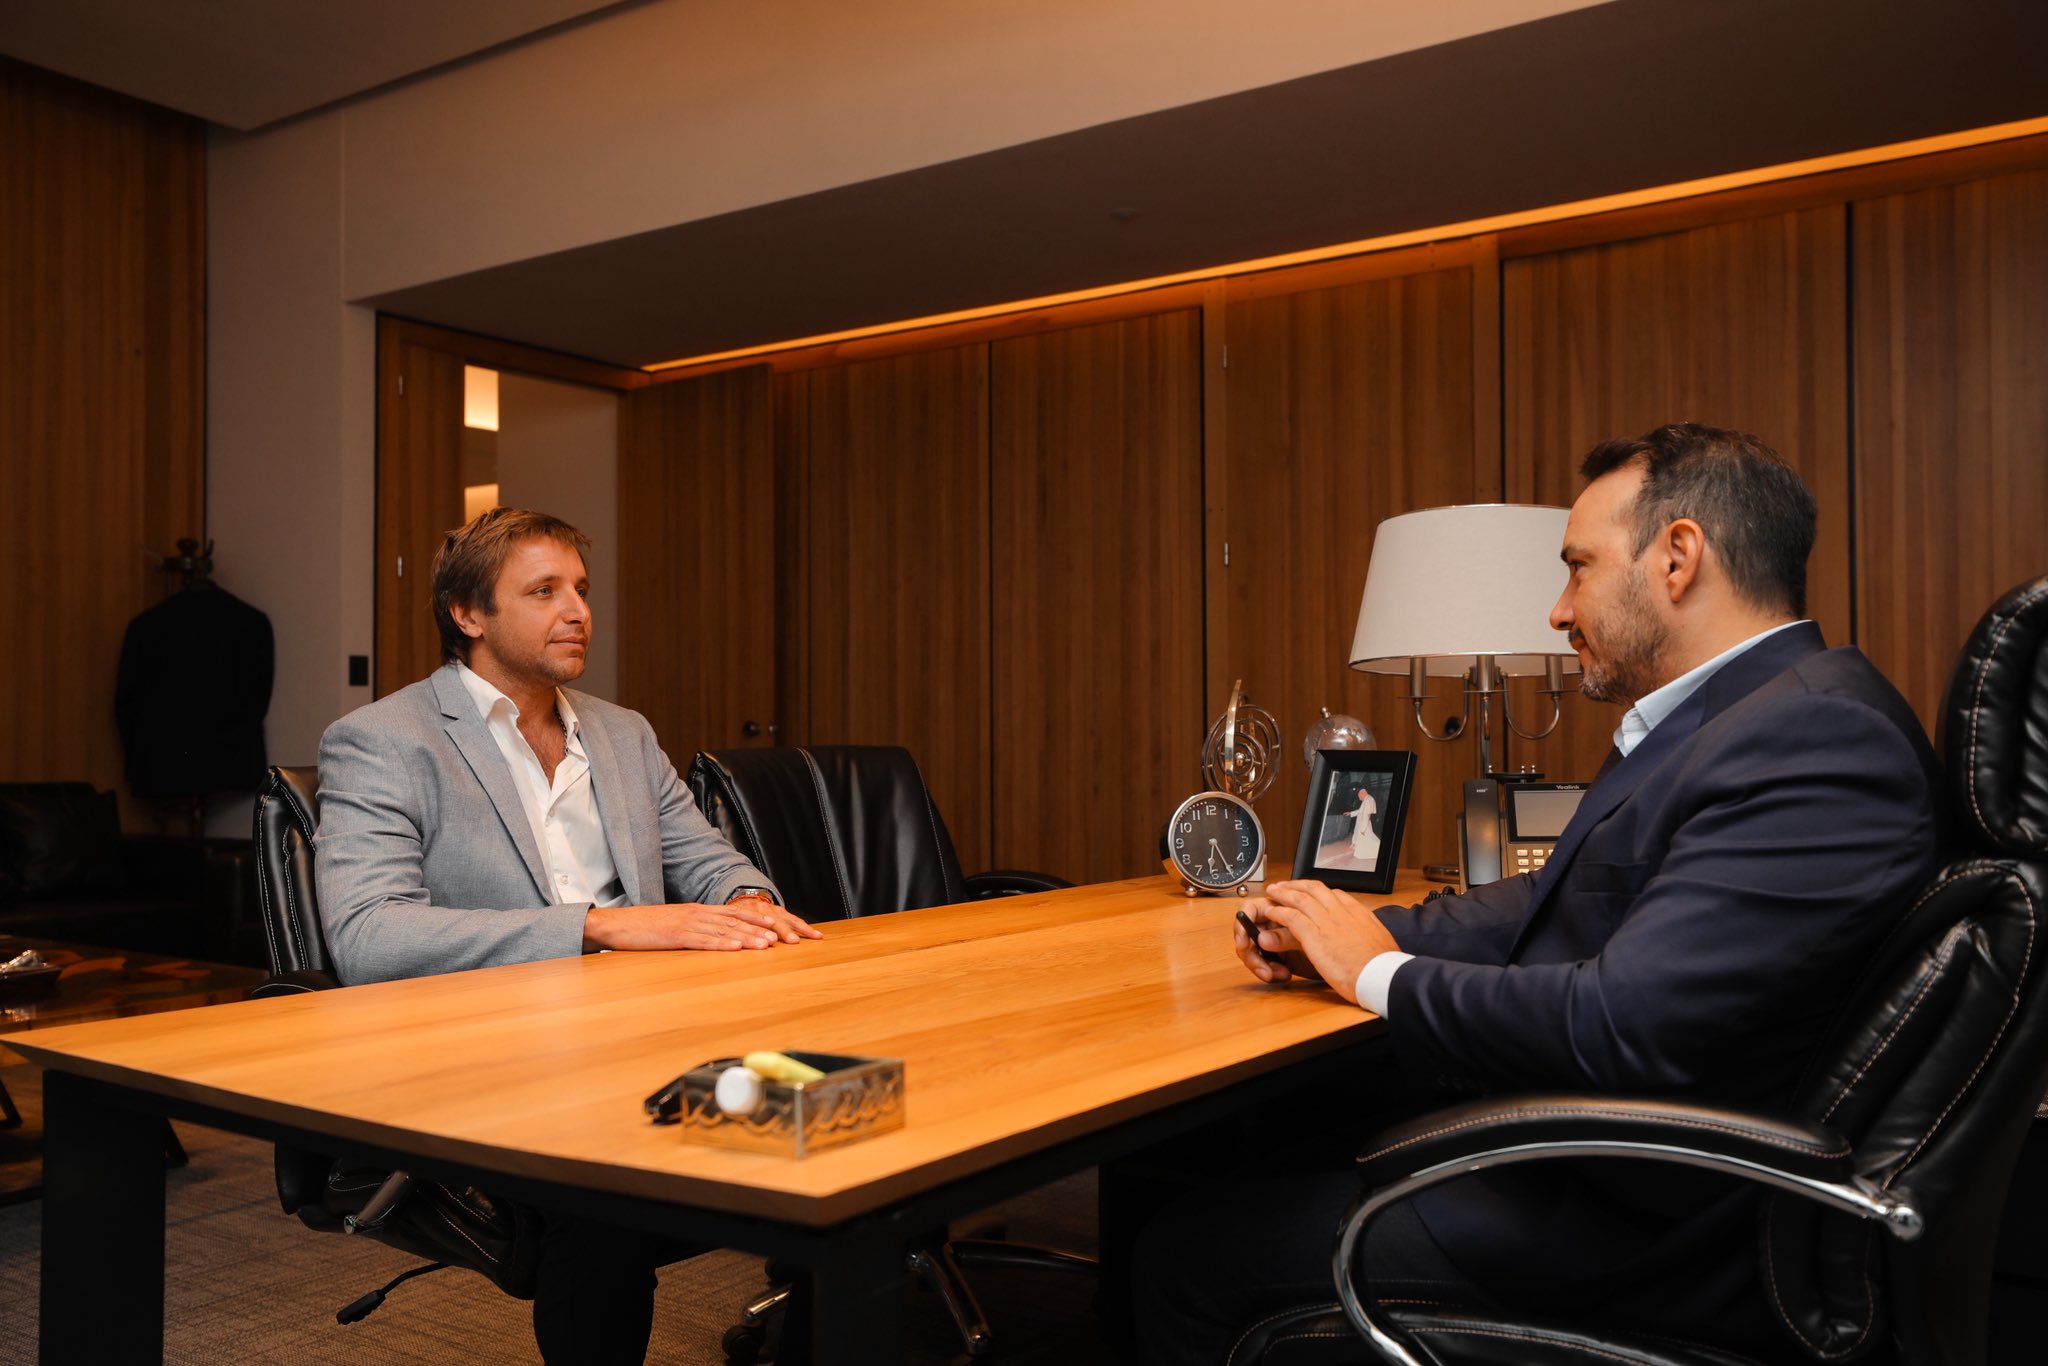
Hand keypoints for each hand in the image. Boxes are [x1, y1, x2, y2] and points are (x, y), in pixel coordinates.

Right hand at [582, 901, 818, 952]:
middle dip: (760, 928)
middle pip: (735, 920)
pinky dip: (722, 944)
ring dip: (747, 937)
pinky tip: (736, 948)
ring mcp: (687, 924)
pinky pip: (703, 941)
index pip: (733, 912)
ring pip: (724, 930)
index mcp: (697, 911)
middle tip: (782, 936)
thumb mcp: (675, 925)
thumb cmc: (646, 928)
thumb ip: (695, 929)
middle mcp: (697, 914)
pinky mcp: (676, 936)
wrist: (617, 924)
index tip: (776, 923)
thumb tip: (713, 937)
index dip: (756, 918)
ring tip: (767, 944)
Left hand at [1242, 879, 1400, 1004]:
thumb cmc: (1384, 968)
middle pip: (1315, 888)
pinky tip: (1271, 912)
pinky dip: (1279, 912)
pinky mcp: (1314, 934)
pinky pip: (1291, 916)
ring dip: (1283, 893)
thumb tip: (1372, 945)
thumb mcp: (1381, 945)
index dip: (1319, 893)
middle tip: (1286, 886)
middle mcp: (1342, 911)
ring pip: (1299, 898)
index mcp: (1359, 913)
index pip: (1336, 895)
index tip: (1311, 894)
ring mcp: (1327, 921)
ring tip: (1273, 892)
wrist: (1382, 976)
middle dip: (1297, 885)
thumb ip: (1370, 938)